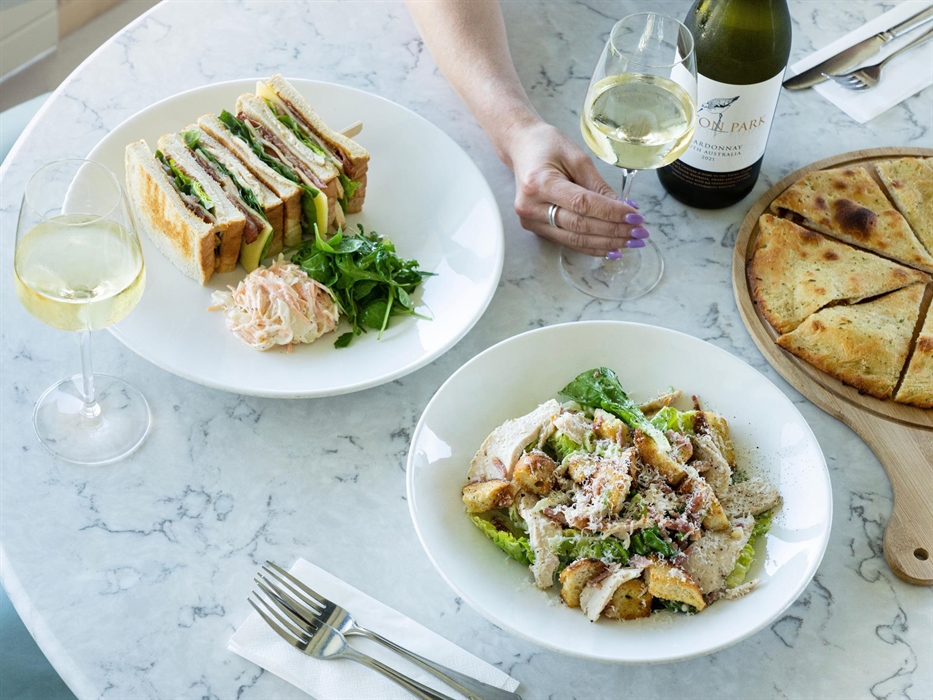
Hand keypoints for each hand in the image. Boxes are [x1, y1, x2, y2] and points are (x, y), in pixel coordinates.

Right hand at [504, 120, 648, 255]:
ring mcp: (530, 220)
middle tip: (639, 233)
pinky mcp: (534, 228)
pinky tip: (611, 248)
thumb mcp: (576, 157)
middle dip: (613, 231)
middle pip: (579, 225)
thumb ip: (598, 185)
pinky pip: (567, 241)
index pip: (582, 204)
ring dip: (605, 243)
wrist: (520, 148)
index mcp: (539, 182)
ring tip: (630, 242)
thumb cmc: (547, 147)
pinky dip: (591, 246)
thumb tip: (624, 209)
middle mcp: (531, 206)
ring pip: (574, 239)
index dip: (611, 213)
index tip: (635, 216)